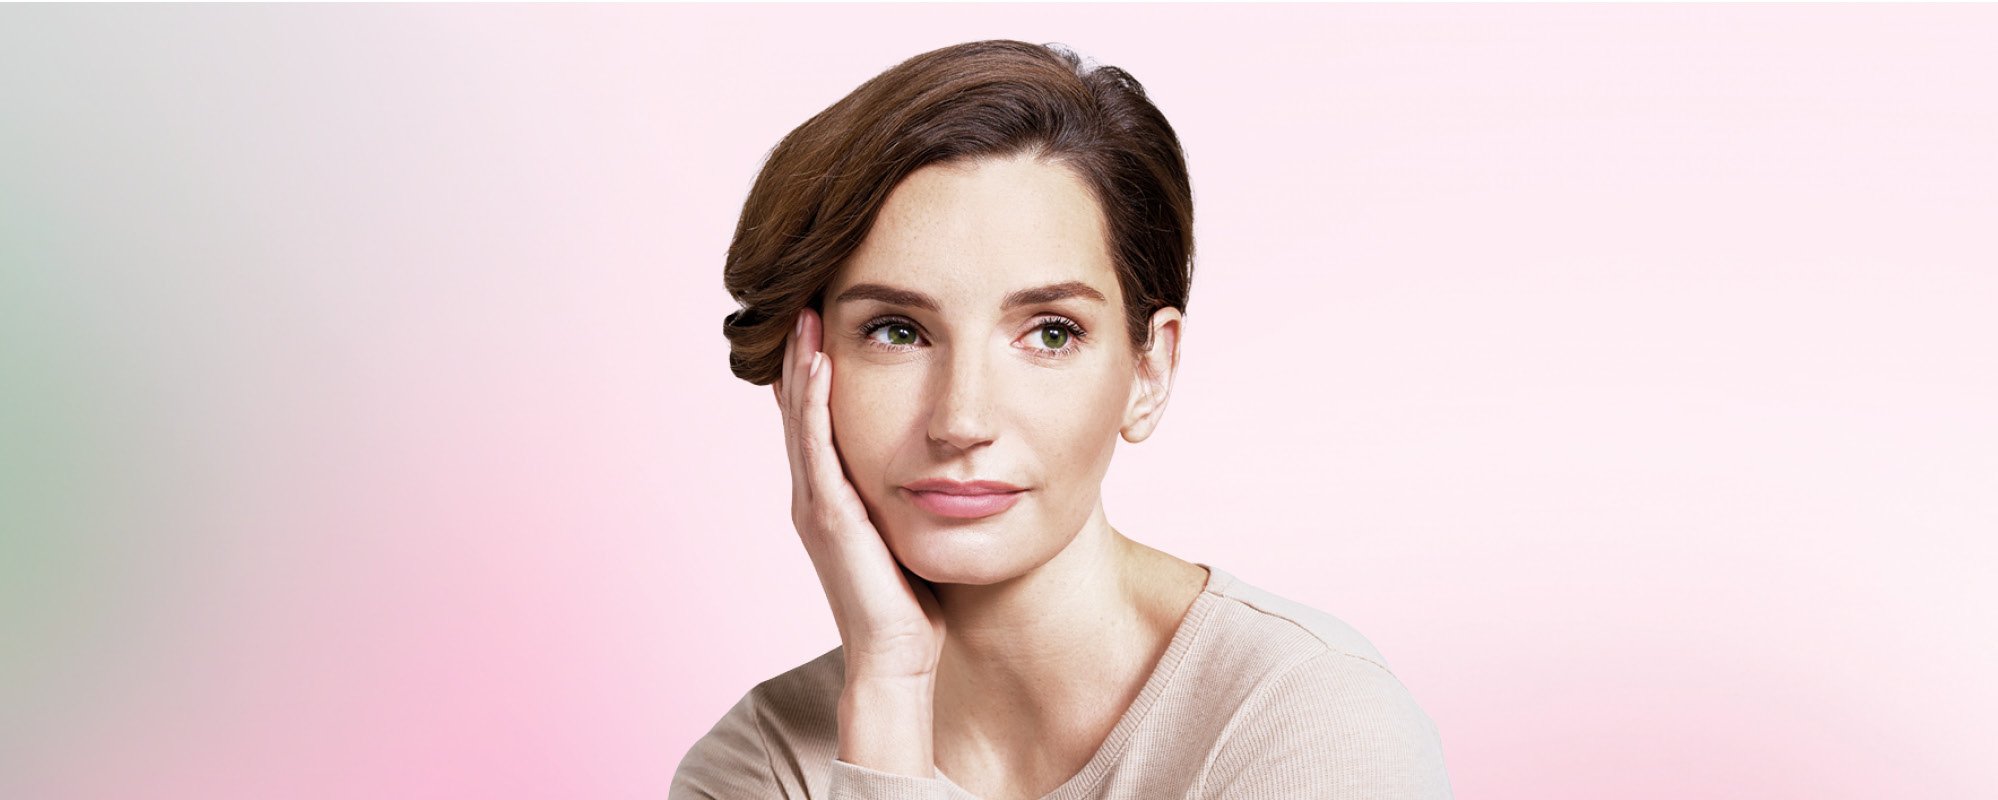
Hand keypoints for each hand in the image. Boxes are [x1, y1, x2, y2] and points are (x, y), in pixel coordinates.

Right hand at [773, 306, 945, 681]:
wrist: (897, 658)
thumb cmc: (911, 602)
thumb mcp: (907, 532)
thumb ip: (906, 496)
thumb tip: (936, 465)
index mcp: (830, 497)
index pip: (815, 420)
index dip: (813, 372)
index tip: (821, 323)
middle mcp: (813, 495)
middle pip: (798, 409)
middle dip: (799, 354)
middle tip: (801, 301)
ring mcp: (815, 504)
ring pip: (800, 418)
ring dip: (800, 364)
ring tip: (803, 315)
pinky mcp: (828, 516)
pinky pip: (817, 446)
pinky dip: (814, 402)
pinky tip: (819, 365)